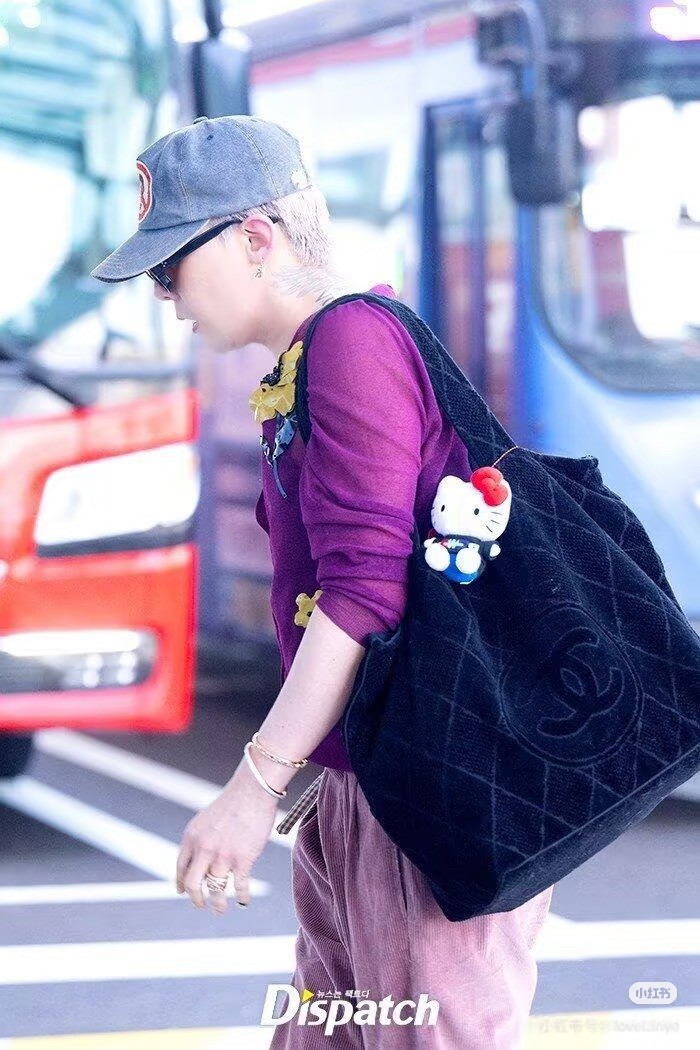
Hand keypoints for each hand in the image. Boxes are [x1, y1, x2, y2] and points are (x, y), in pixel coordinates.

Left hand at [175, 758, 282, 914]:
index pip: (180, 868)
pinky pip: (240, 887)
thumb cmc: (233, 802)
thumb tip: (199, 860)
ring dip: (217, 904)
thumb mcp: (206, 820)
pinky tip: (244, 901)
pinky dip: (242, 897)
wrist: (252, 791)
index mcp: (191, 837)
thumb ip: (200, 839)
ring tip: (219, 909)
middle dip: (195, 899)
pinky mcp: (242, 860)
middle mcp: (203, 849)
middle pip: (192, 884)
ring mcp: (222, 856)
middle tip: (200, 905)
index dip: (180, 883)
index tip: (182, 892)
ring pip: (215, 890)